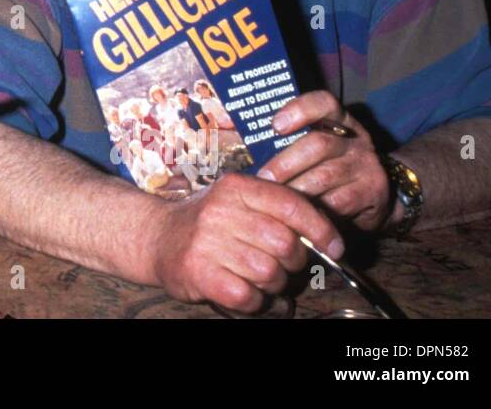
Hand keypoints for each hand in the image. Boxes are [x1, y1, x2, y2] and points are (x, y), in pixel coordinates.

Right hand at [150, 173, 345, 313]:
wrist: (155, 236)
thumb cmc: (207, 222)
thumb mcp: (237, 201)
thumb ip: (276, 209)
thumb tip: (327, 236)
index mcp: (236, 188)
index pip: (292, 205)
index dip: (321, 229)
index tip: (334, 247)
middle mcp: (221, 211)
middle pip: (286, 244)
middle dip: (293, 261)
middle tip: (281, 264)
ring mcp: (207, 242)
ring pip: (269, 273)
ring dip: (272, 284)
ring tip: (258, 279)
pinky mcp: (198, 272)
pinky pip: (247, 296)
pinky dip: (254, 301)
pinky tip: (245, 292)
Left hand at [258, 90, 390, 230]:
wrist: (378, 196)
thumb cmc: (330, 168)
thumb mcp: (317, 150)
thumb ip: (291, 143)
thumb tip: (241, 144)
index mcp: (340, 120)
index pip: (324, 103)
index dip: (299, 109)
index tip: (275, 125)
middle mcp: (356, 139)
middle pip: (317, 144)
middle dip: (284, 164)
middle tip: (262, 180)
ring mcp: (366, 165)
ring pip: (324, 177)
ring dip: (294, 190)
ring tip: (273, 200)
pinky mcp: (371, 192)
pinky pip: (336, 203)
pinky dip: (312, 211)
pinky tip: (296, 216)